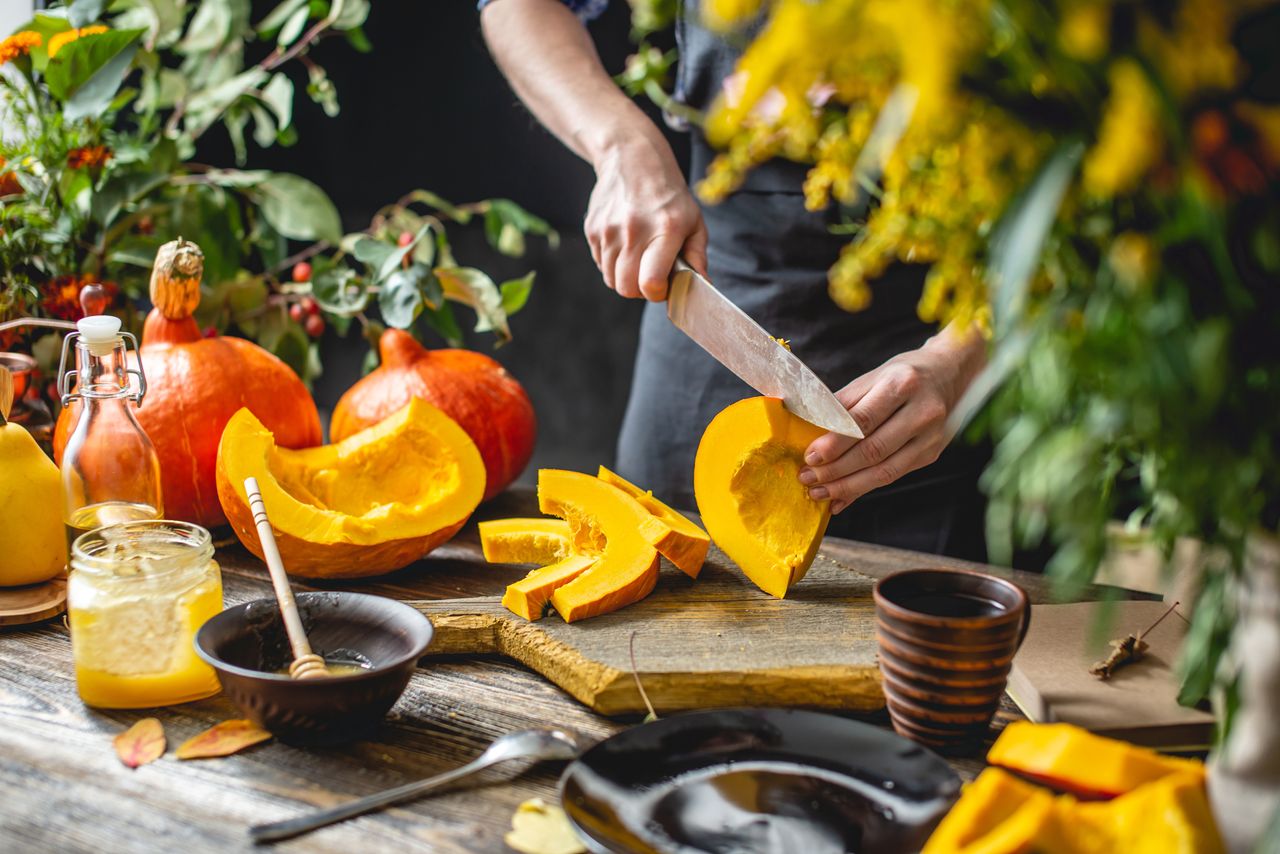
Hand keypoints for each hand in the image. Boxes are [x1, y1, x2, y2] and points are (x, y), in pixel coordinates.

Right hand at [585, 137, 707, 300]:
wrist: (631, 157)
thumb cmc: (668, 193)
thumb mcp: (693, 220)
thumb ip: (697, 256)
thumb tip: (702, 284)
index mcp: (665, 229)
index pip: (651, 282)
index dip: (657, 293)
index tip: (664, 285)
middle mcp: (633, 230)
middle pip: (626, 288)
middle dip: (640, 290)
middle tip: (651, 275)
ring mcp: (608, 230)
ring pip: (611, 279)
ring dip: (626, 277)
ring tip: (639, 257)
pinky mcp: (592, 229)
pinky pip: (601, 264)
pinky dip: (613, 263)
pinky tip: (625, 245)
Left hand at [798, 327, 986, 513]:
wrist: (948, 374)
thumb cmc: (901, 375)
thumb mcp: (872, 378)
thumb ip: (843, 404)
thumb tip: (810, 432)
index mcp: (902, 384)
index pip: (864, 420)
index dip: (835, 442)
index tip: (810, 456)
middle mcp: (922, 411)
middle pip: (874, 450)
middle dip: (836, 470)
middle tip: (808, 479)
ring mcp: (931, 436)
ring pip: (884, 471)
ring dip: (848, 487)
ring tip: (819, 493)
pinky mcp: (931, 454)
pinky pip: (893, 477)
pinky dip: (863, 490)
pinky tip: (841, 498)